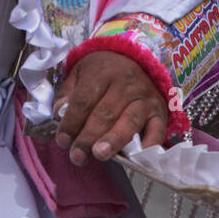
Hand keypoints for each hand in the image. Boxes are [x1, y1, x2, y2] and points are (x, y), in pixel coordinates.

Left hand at [52, 50, 166, 165]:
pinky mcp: (159, 111)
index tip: (62, 140)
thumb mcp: (79, 74)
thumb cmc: (101, 72)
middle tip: (77, 156)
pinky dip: (149, 144)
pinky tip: (137, 157)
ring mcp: (144, 98)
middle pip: (104, 113)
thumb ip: (67, 95)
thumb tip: (59, 115)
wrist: (134, 60)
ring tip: (100, 154)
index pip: (84, 100)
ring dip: (113, 140)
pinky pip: (157, 130)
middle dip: (89, 137)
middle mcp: (125, 83)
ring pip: (128, 121)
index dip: (72, 121)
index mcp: (101, 72)